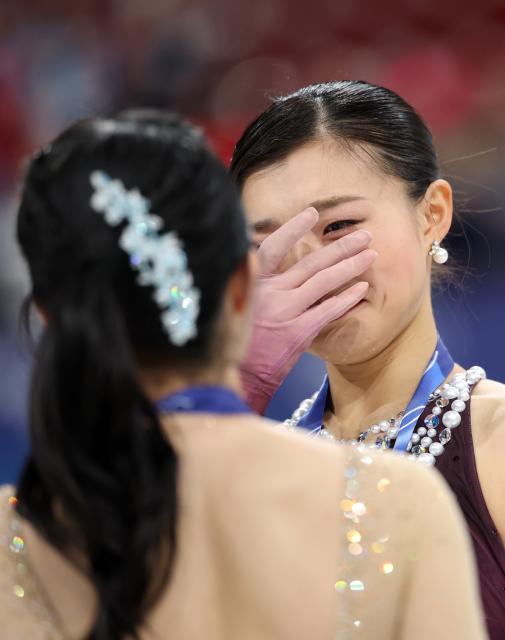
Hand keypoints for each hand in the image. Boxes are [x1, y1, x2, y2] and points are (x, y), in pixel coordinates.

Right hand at [240, 207, 375, 412]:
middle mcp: (269, 293)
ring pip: (323, 281)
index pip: (273, 246)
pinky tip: (363, 288)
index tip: (312, 213)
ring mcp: (285, 312)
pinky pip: (328, 310)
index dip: (293, 228)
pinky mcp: (298, 333)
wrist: (235, 376)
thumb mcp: (236, 303)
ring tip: (371, 255)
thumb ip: (253, 283)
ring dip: (350, 265)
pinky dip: (347, 298)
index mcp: (252, 282)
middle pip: (310, 262)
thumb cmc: (236, 340)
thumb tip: (260, 258)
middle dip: (340, 246)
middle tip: (363, 236)